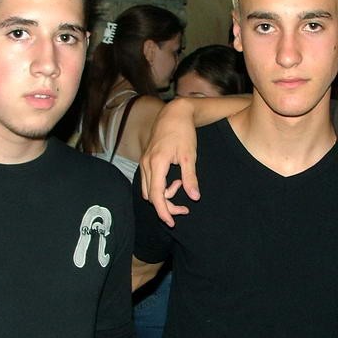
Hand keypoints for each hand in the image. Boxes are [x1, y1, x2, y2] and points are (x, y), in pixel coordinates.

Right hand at [139, 98, 200, 226]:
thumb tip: (194, 197)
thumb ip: (190, 178)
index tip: (171, 223)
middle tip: (184, 209)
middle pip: (150, 196)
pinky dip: (160, 186)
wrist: (173, 114)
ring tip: (181, 185)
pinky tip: (175, 179)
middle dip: (166, 206)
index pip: (156, 195)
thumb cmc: (183, 132)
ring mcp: (144, 162)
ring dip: (163, 195)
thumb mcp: (190, 156)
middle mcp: (146, 164)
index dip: (163, 212)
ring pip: (148, 190)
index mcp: (157, 164)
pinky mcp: (146, 161)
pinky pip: (149, 181)